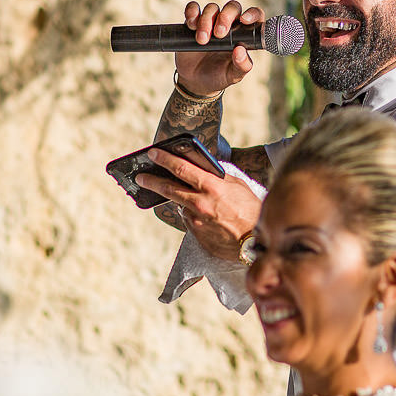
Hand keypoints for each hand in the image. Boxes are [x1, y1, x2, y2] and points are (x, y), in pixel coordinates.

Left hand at [137, 148, 262, 260]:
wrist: (255, 242)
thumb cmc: (251, 210)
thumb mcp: (238, 186)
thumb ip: (218, 177)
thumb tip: (204, 170)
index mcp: (212, 187)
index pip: (181, 168)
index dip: (164, 159)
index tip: (152, 153)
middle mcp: (200, 203)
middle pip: (168, 188)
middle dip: (151, 180)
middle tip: (140, 176)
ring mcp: (196, 221)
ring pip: (179, 205)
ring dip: (176, 198)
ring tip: (176, 194)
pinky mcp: (196, 235)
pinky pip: (189, 220)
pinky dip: (191, 213)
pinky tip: (200, 213)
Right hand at [174, 0, 262, 95]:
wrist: (194, 81)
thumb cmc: (218, 76)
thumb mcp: (233, 75)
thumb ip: (241, 66)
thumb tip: (240, 50)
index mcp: (243, 35)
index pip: (254, 16)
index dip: (252, 14)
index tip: (244, 20)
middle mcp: (229, 25)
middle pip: (232, 7)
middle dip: (226, 17)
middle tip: (219, 34)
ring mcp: (211, 22)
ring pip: (212, 8)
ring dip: (206, 21)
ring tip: (202, 40)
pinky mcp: (193, 22)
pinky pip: (193, 8)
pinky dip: (192, 12)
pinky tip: (191, 25)